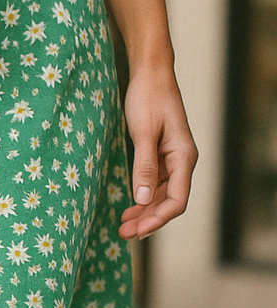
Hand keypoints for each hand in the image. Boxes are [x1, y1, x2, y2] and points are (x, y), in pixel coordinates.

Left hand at [119, 65, 196, 238]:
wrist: (150, 73)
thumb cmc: (148, 98)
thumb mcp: (144, 133)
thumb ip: (144, 166)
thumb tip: (143, 199)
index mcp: (184, 157)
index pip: (177, 200)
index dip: (158, 219)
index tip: (138, 231)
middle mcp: (181, 161)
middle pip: (168, 202)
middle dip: (148, 220)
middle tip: (123, 234)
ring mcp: (171, 160)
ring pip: (160, 196)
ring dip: (143, 212)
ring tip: (122, 226)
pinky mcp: (160, 156)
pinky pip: (154, 184)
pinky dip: (142, 198)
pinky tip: (128, 208)